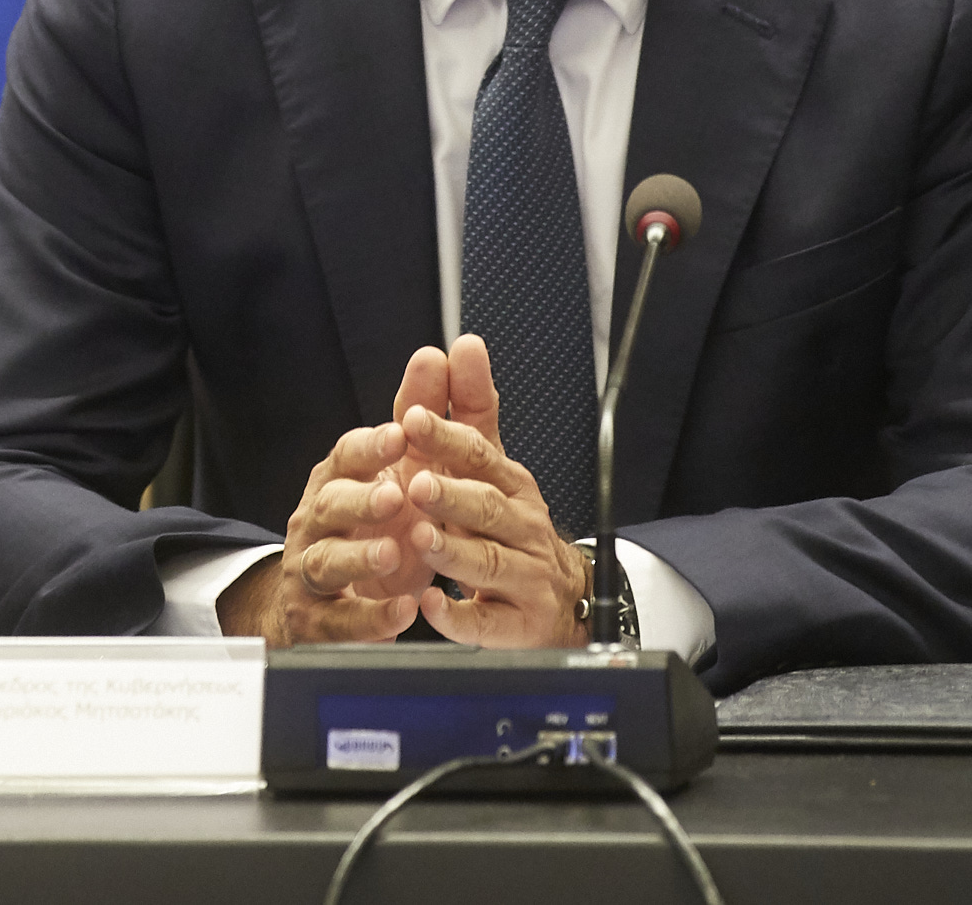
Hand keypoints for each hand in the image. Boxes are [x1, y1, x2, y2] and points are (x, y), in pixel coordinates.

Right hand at [217, 421, 428, 645]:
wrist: (319, 604)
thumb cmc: (372, 528)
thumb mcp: (397, 475)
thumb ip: (417, 418)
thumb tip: (433, 357)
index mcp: (338, 482)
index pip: (346, 456)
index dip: (370, 446)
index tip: (400, 434)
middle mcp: (317, 523)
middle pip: (329, 505)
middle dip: (361, 499)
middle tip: (395, 495)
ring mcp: (310, 572)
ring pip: (325, 562)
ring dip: (359, 557)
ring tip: (392, 553)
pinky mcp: (317, 621)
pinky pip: (339, 621)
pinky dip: (370, 618)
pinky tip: (404, 611)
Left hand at [396, 335, 589, 647]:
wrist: (558, 599)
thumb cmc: (511, 526)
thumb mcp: (491, 468)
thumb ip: (471, 408)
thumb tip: (464, 347)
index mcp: (511, 486)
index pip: (480, 455)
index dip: (448, 437)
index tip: (413, 421)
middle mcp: (522, 527)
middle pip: (488, 508)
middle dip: (452, 495)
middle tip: (416, 484)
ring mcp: (524, 577)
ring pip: (489, 563)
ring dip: (454, 550)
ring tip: (421, 539)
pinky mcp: (518, 624)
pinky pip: (488, 623)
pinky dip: (460, 616)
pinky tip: (433, 605)